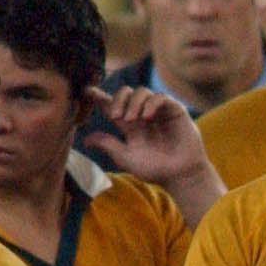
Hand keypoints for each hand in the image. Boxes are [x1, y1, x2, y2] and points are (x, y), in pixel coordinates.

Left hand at [82, 87, 213, 185]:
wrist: (180, 175)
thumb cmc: (155, 169)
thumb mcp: (126, 158)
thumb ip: (108, 145)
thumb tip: (85, 140)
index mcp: (129, 125)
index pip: (112, 106)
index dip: (99, 97)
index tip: (87, 91)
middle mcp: (142, 114)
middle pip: (125, 93)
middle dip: (117, 99)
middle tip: (114, 115)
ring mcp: (158, 111)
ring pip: (141, 92)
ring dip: (132, 103)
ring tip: (130, 119)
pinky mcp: (174, 110)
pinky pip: (160, 97)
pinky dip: (151, 103)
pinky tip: (146, 116)